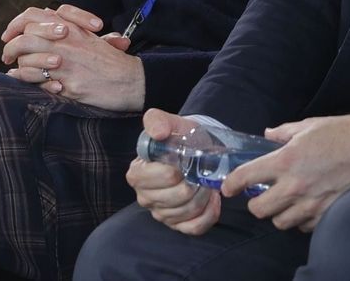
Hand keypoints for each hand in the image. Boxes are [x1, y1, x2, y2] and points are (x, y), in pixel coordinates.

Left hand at [1, 7, 144, 110]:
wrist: (131, 81)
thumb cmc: (114, 62)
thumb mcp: (94, 38)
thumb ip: (75, 28)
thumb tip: (55, 19)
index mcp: (73, 28)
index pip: (34, 15)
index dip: (16, 23)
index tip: (10, 34)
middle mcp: (67, 41)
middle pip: (25, 36)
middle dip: (11, 46)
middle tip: (8, 54)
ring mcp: (66, 61)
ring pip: (26, 57)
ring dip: (18, 64)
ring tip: (15, 69)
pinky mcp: (66, 81)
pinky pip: (33, 78)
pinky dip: (23, 78)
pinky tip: (20, 79)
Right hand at [128, 110, 220, 235]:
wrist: (198, 148)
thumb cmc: (181, 137)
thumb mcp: (171, 123)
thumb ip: (157, 121)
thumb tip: (158, 133)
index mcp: (138, 173)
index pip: (159, 178)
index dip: (176, 170)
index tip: (188, 160)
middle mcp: (145, 196)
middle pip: (176, 198)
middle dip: (195, 183)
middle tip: (204, 171)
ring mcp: (161, 213)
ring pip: (187, 212)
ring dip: (204, 195)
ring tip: (208, 182)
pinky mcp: (177, 224)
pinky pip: (194, 227)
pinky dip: (209, 213)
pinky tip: (212, 199)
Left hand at [224, 109, 349, 231]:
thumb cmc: (344, 131)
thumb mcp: (310, 125)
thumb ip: (284, 133)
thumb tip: (268, 134)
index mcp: (287, 159)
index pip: (246, 177)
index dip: (232, 184)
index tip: (229, 186)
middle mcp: (295, 184)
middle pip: (259, 209)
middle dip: (256, 202)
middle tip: (263, 194)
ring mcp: (311, 202)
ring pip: (279, 221)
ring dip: (278, 213)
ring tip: (285, 202)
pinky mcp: (326, 212)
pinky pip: (302, 225)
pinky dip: (300, 219)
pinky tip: (306, 206)